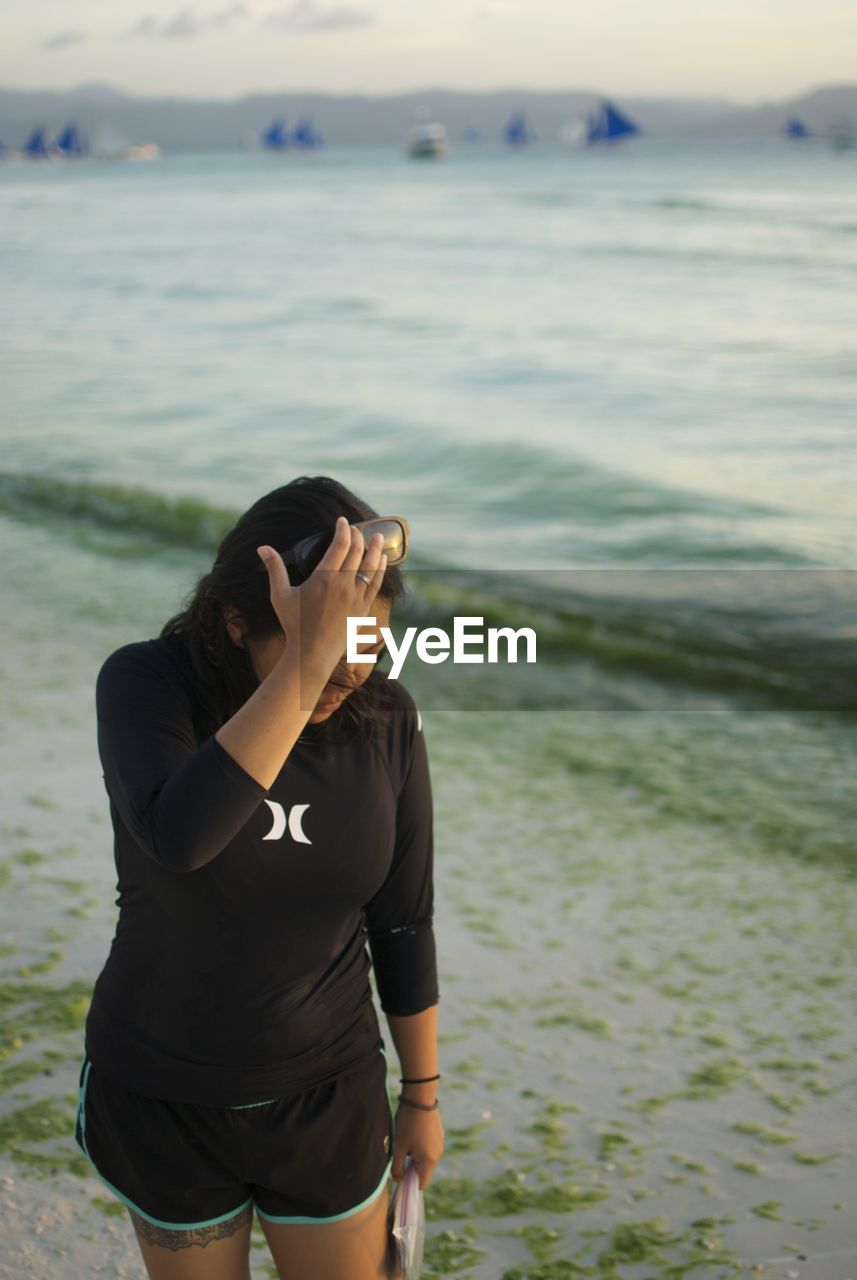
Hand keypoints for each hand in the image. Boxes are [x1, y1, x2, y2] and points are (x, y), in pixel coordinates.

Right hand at [257, 517, 386, 680]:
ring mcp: (356, 597)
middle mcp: (343, 585)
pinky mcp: (363, 609)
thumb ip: (274, 569)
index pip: (339, 545)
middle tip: (356, 528)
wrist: (312, 653)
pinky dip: (380, 570)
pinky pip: (376, 584)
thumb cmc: (294, 624)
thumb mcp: (280, 595)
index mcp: (324, 578)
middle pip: (357, 552)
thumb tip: (262, 547)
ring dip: (376, 549)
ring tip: (379, 536)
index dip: (343, 530)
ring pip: (371, 567)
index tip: (342, 521)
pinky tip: (382, 561)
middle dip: (358, 536)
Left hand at [391, 1104, 444, 1191]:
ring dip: (415, 1153)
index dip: (409, 1182)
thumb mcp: (398, 1147)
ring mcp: (440, 1143)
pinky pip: (429, 1146)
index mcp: (429, 1161)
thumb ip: (397, 1168)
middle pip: (424, 1170)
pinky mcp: (439, 1133)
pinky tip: (413, 1130)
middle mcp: (438, 1154)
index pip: (421, 1183)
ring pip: (426, 1157)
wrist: (420, 1097)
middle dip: (411, 1165)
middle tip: (400, 1151)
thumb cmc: (408, 1124)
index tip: (399, 1172)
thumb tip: (398, 1180)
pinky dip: (421, 1144)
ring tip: (406, 1138)